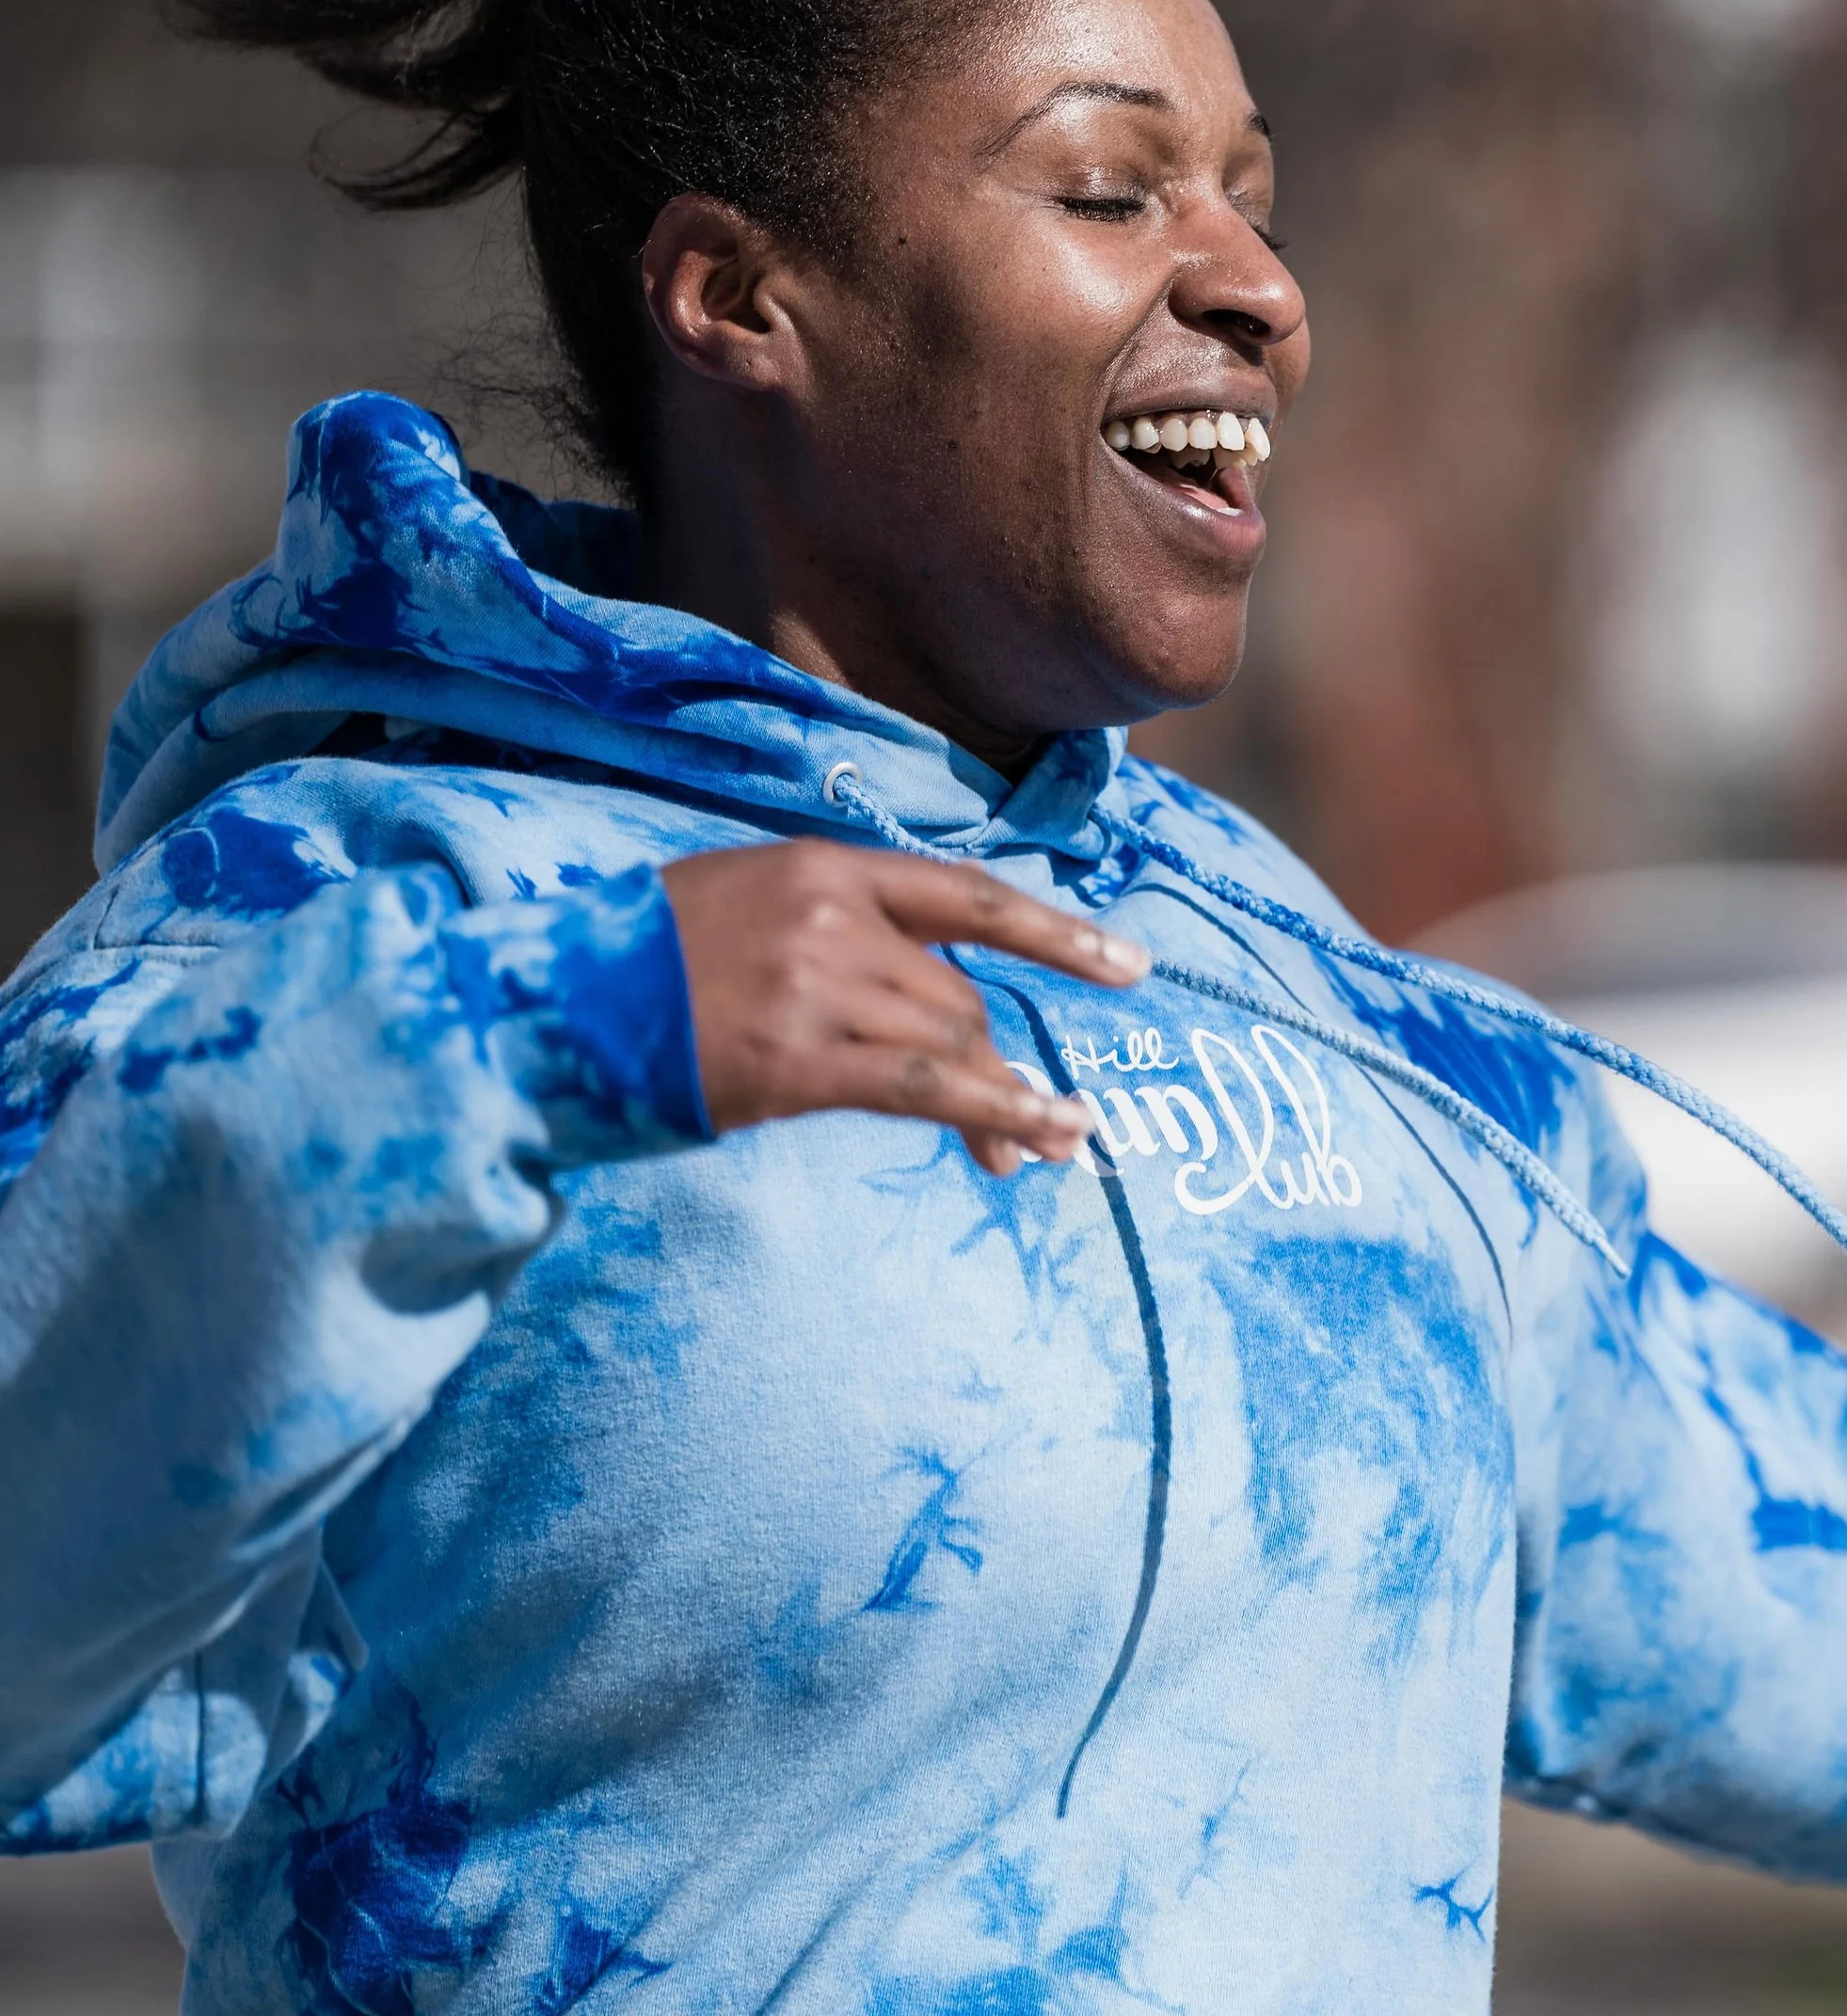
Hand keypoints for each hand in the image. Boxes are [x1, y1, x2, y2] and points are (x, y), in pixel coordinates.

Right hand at [661, 840, 1142, 1175]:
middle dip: (1000, 1058)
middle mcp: (833, 918)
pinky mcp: (797, 1062)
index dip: (1055, 933)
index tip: (1126, 963)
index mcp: (822, 867)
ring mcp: (817, 987)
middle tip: (1042, 1121)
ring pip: (950, 1041)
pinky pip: (923, 1090)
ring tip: (1052, 1147)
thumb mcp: (745, 903)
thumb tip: (916, 992)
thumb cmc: (643, 960)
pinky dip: (994, 1114)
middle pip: (957, 993)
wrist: (550, 1007)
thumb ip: (835, 929)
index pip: (966, 897)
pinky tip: (1034, 1144)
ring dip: (1007, 1101)